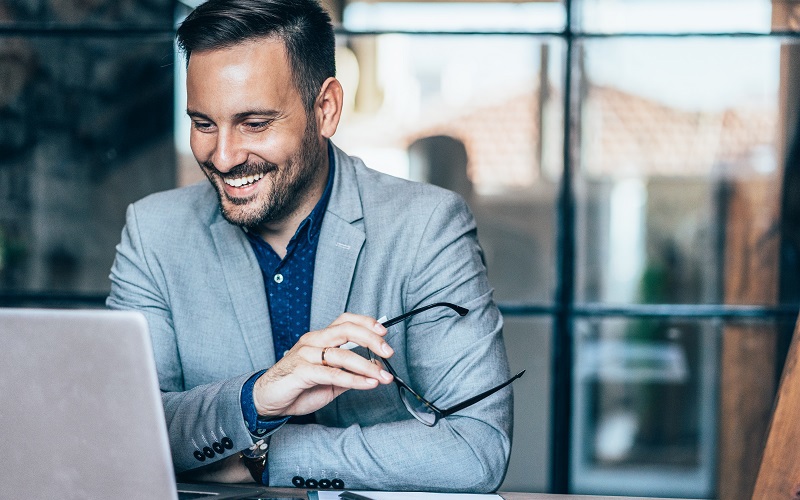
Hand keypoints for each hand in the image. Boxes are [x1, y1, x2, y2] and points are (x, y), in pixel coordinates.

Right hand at [252, 313, 394, 417]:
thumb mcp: (330, 380)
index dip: (365, 323)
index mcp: (319, 338)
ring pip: (341, 354)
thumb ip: (350, 372)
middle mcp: (313, 341)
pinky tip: (368, 383)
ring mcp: (306, 355)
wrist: (267, 400)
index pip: (345, 321)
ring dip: (367, 366)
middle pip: (346, 330)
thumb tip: (376, 368)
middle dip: (371, 339)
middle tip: (388, 351)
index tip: (384, 331)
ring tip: (383, 376)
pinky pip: (332, 373)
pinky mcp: (301, 372)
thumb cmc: (298, 387)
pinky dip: (354, 379)